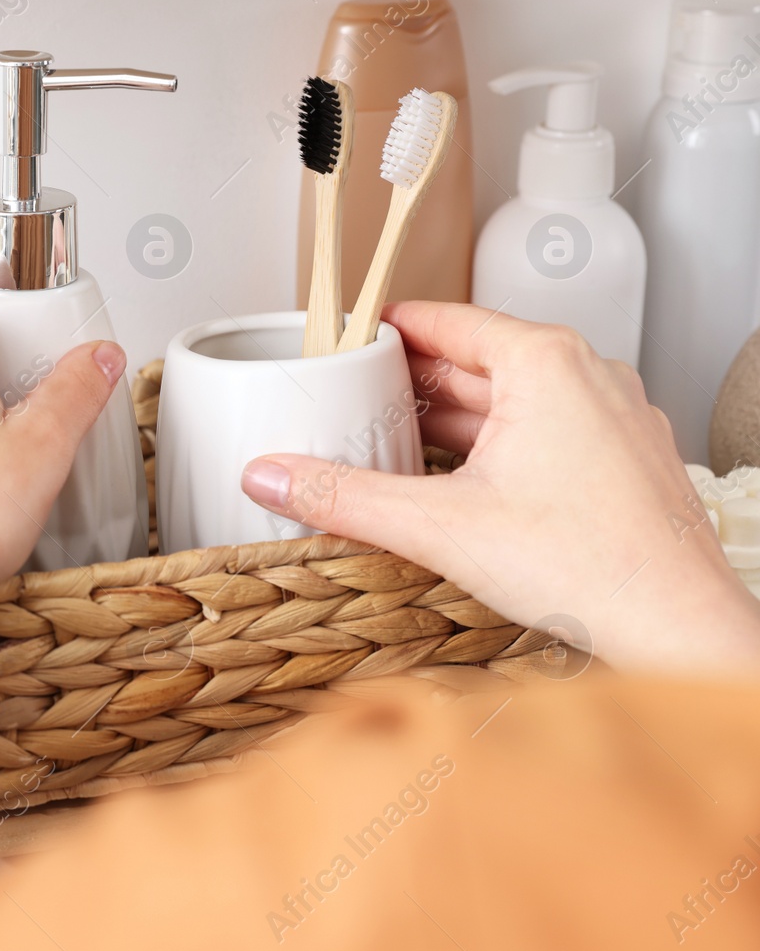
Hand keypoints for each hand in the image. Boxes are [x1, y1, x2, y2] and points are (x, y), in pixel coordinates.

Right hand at [240, 301, 759, 673]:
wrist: (678, 631)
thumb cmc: (593, 569)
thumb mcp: (438, 526)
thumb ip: (343, 496)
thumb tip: (272, 476)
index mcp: (545, 363)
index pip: (447, 319)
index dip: (387, 327)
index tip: (349, 336)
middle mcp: (588, 378)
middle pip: (476, 361)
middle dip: (411, 384)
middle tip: (353, 399)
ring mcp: (612, 420)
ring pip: (511, 401)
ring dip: (451, 421)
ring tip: (393, 446)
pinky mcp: (622, 463)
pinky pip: (543, 433)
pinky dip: (492, 447)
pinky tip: (457, 485)